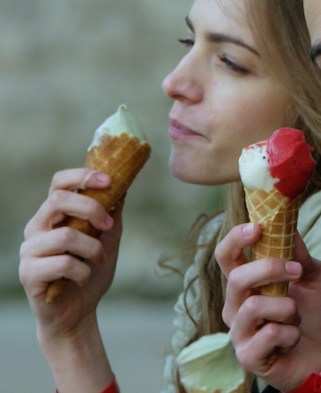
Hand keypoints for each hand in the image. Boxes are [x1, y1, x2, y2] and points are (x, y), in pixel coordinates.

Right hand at [20, 169, 119, 336]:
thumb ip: (111, 215)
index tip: (108, 180)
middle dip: (92, 209)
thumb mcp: (108, 239)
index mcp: (53, 215)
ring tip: (98, 260)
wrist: (78, 312)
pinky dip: (83, 271)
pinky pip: (62, 264)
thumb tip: (123, 187)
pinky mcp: (29, 274)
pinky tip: (83, 278)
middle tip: (108, 226)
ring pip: (65, 235)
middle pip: (58, 200)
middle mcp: (36, 228)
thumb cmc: (90, 272)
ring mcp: (29, 251)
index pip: (58, 183)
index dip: (82, 176)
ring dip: (92, 248)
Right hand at [217, 224, 320, 390]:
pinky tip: (293, 337)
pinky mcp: (247, 356)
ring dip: (286, 307)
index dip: (235, 239)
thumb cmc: (314, 314)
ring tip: (296, 315)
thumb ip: (299, 254)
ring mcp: (239, 332)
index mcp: (248, 283)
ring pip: (253, 306)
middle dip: (269, 269)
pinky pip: (267, 335)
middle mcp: (236, 306)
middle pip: (236, 278)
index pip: (227, 256)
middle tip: (296, 271)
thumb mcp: (314, 276)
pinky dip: (290, 333)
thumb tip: (289, 227)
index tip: (257, 227)